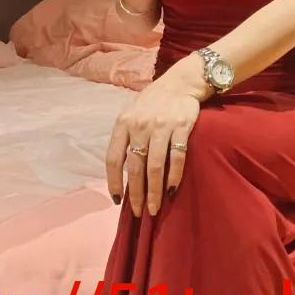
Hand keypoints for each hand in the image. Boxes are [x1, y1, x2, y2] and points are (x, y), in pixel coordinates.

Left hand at [106, 81, 200, 216]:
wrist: (181, 82)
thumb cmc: (153, 102)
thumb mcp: (132, 113)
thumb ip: (126, 137)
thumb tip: (122, 173)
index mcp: (123, 123)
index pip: (113, 158)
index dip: (114, 181)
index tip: (117, 200)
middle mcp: (140, 125)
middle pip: (135, 166)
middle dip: (136, 193)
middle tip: (139, 212)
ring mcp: (161, 126)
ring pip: (155, 166)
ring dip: (154, 190)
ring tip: (154, 207)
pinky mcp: (181, 126)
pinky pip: (177, 157)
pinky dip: (174, 176)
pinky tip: (171, 189)